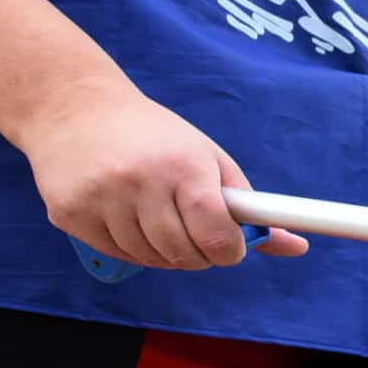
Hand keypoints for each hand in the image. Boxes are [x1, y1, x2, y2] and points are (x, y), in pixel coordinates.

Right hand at [17, 77, 306, 269]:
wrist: (73, 108)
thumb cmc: (155, 138)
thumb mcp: (208, 159)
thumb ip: (251, 207)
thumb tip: (297, 248)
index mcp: (183, 165)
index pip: (216, 235)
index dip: (229, 251)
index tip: (229, 247)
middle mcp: (140, 181)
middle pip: (184, 254)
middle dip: (199, 253)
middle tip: (194, 231)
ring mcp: (100, 198)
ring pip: (150, 259)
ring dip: (164, 252)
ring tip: (158, 218)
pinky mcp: (70, 212)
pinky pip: (115, 254)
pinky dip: (130, 248)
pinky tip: (127, 218)